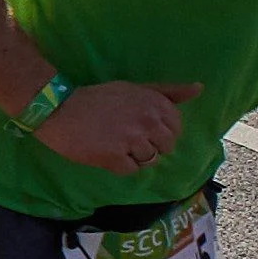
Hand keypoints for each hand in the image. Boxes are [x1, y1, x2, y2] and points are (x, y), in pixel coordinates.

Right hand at [38, 76, 200, 176]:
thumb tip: (199, 88)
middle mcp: (148, 120)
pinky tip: (104, 151)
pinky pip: (130, 170)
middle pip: (165, 147)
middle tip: (124, 136)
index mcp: (155, 103)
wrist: (58, 108)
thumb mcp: (134, 88)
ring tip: (112, 142)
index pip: (175, 129)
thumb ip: (168, 91)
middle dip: (149, 145)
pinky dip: (118, 165)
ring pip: (149, 160)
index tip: (140, 126)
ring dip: (133, 155)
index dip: (159, 131)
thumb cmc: (97, 98)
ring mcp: (132, 140)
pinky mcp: (115, 157)